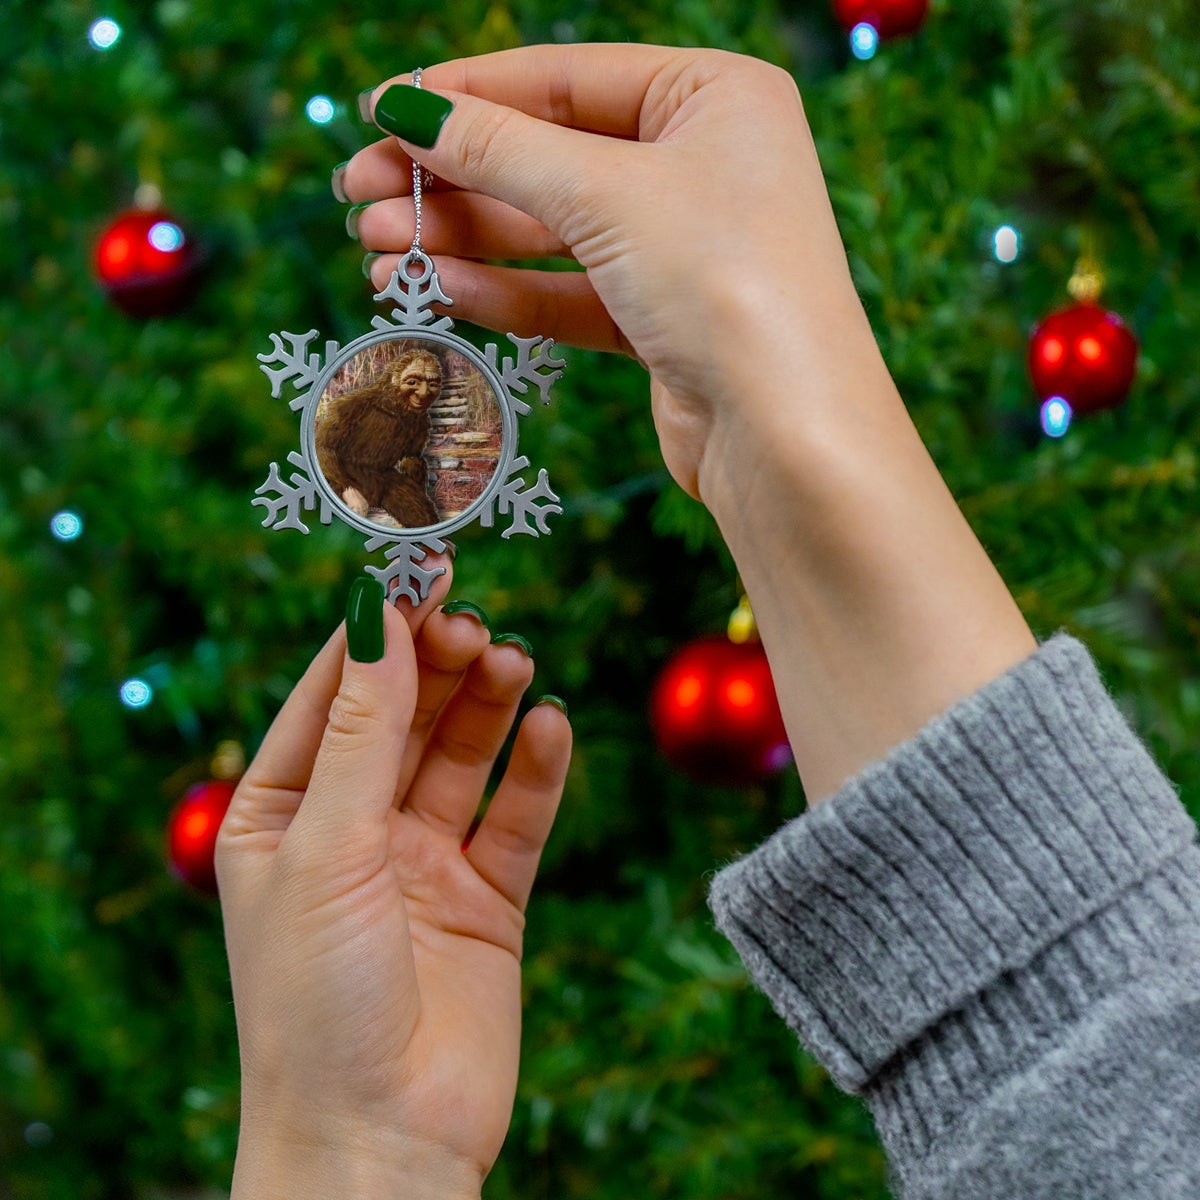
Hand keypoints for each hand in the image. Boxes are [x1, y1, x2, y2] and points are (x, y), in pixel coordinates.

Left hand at [216, 572, 570, 1198]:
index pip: (332, 695)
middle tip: (475, 624)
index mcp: (283, 813)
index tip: (421, 569)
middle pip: (404, 716)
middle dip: (438, 664)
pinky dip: (537, 770)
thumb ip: (362, 729)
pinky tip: (552, 726)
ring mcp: (422, 862)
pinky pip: (516, 816)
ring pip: (462, 755)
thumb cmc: (316, 1001)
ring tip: (516, 663)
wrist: (381, 1142)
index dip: (377, 631)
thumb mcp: (326, 846)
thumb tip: (377, 612)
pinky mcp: (486, 898)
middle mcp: (352, 830)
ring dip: (489, 704)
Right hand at [340, 46, 1034, 803]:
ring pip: (551, 231)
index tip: (379, 113)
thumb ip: (499, 149)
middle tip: (359, 195)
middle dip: (451, 178)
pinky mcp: (662, 320)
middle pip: (549, 157)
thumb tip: (405, 108)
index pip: (564, 77)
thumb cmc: (726, 283)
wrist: (788, 436)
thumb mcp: (604, 194)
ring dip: (462, 238)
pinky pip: (568, 292)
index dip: (465, 95)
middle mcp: (702, 164)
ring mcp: (683, 247)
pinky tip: (437, 287)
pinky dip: (504, 289)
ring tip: (375, 250)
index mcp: (714, 96)